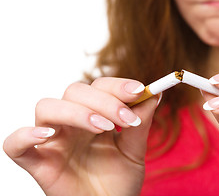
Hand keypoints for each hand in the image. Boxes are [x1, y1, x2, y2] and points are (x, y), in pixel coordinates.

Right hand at [3, 77, 159, 195]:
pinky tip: (48, 136)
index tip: (138, 91)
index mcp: (95, 116)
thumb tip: (155, 93)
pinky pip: (15, 144)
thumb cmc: (119, 182)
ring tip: (103, 128)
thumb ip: (142, 123)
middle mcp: (72, 124)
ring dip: (76, 112)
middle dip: (103, 100)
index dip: (116, 85)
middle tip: (125, 119)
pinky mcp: (38, 162)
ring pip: (47, 107)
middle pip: (75, 91)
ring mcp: (54, 141)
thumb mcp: (135, 151)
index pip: (99, 86)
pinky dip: (25, 135)